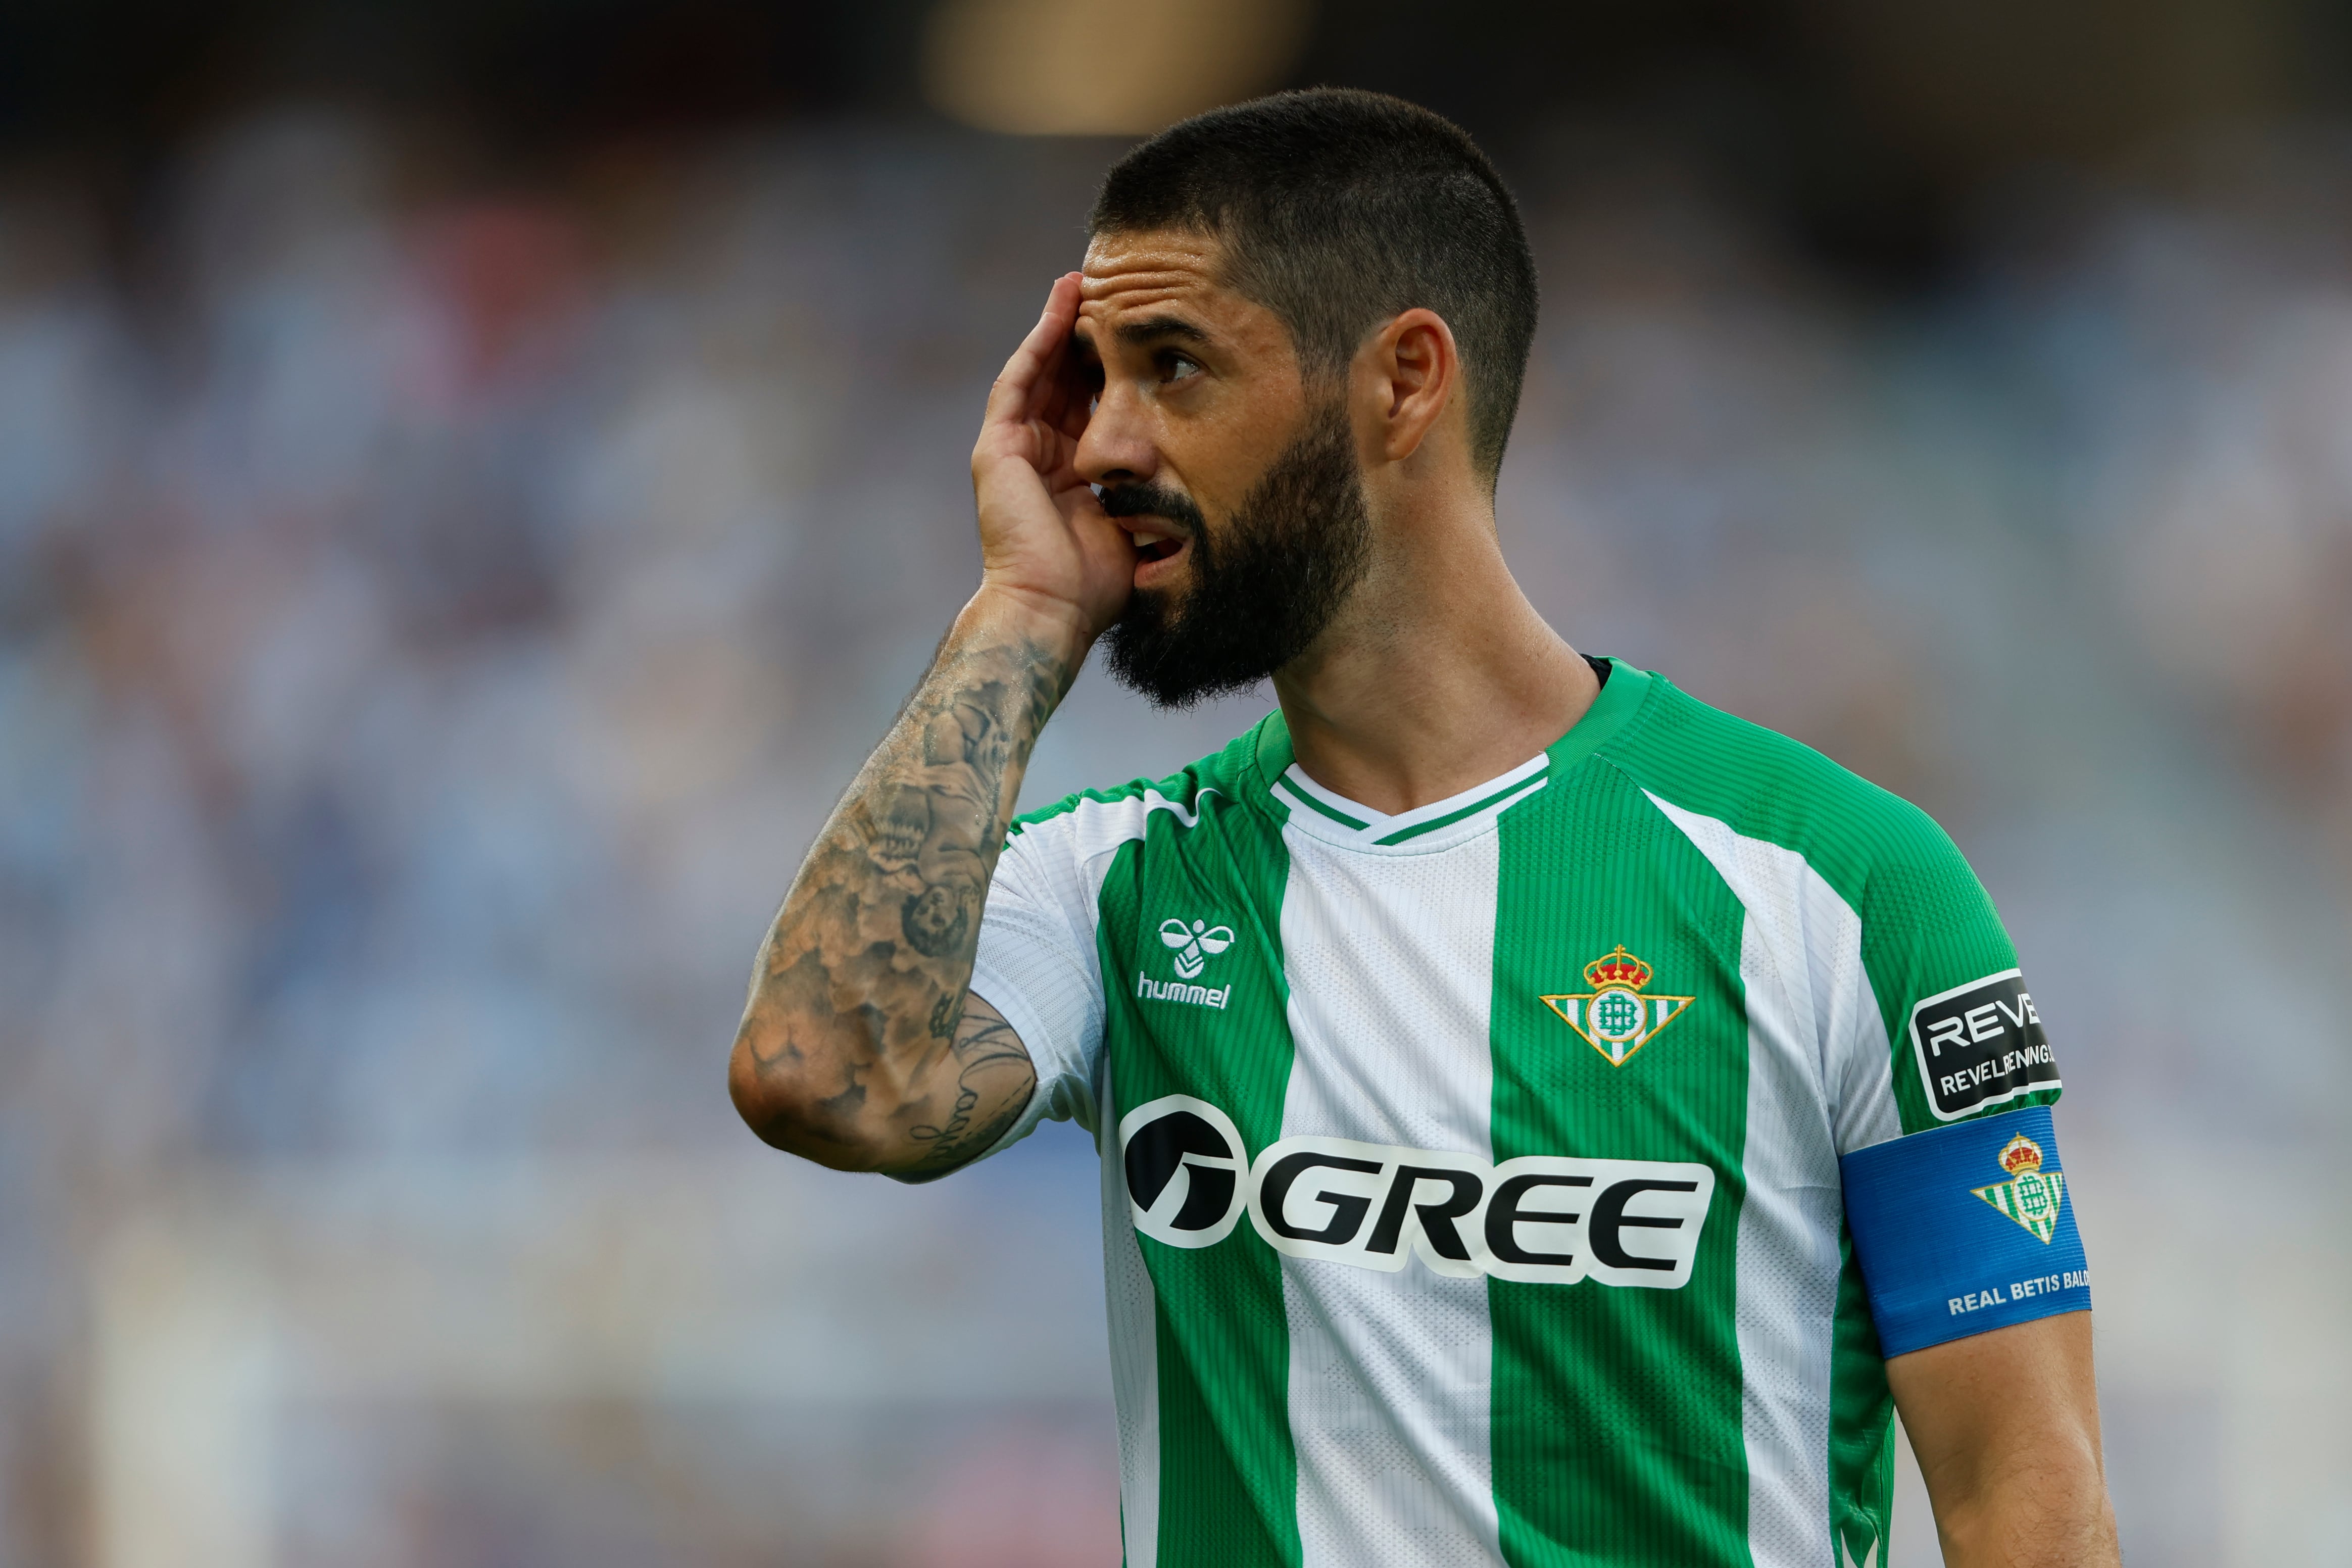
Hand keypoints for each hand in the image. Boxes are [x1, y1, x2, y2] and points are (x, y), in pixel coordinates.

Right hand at [969, 273, 1135, 646]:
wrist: (1053, 610)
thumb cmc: (1100, 584)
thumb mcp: (1140, 520)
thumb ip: (1155, 487)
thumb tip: (1206, 468)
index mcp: (1076, 475)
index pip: (1095, 405)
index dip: (1115, 366)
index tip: (1146, 332)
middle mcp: (1044, 456)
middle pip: (1066, 378)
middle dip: (1089, 334)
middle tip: (1118, 289)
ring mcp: (1016, 449)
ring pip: (1042, 369)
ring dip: (1062, 323)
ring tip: (1088, 279)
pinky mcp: (997, 447)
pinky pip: (1019, 380)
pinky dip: (1040, 339)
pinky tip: (1063, 304)